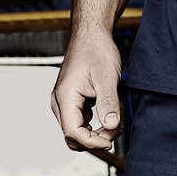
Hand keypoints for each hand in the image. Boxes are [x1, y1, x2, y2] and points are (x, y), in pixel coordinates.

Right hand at [51, 32, 123, 151]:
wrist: (92, 34)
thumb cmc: (96, 50)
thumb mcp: (107, 77)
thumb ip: (109, 103)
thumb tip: (112, 125)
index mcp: (64, 97)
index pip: (73, 132)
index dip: (92, 141)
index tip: (110, 141)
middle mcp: (60, 102)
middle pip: (72, 135)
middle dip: (95, 139)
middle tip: (116, 130)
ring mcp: (65, 101)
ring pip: (76, 130)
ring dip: (95, 133)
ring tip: (116, 124)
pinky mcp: (72, 100)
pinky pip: (80, 120)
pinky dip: (94, 124)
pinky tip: (109, 117)